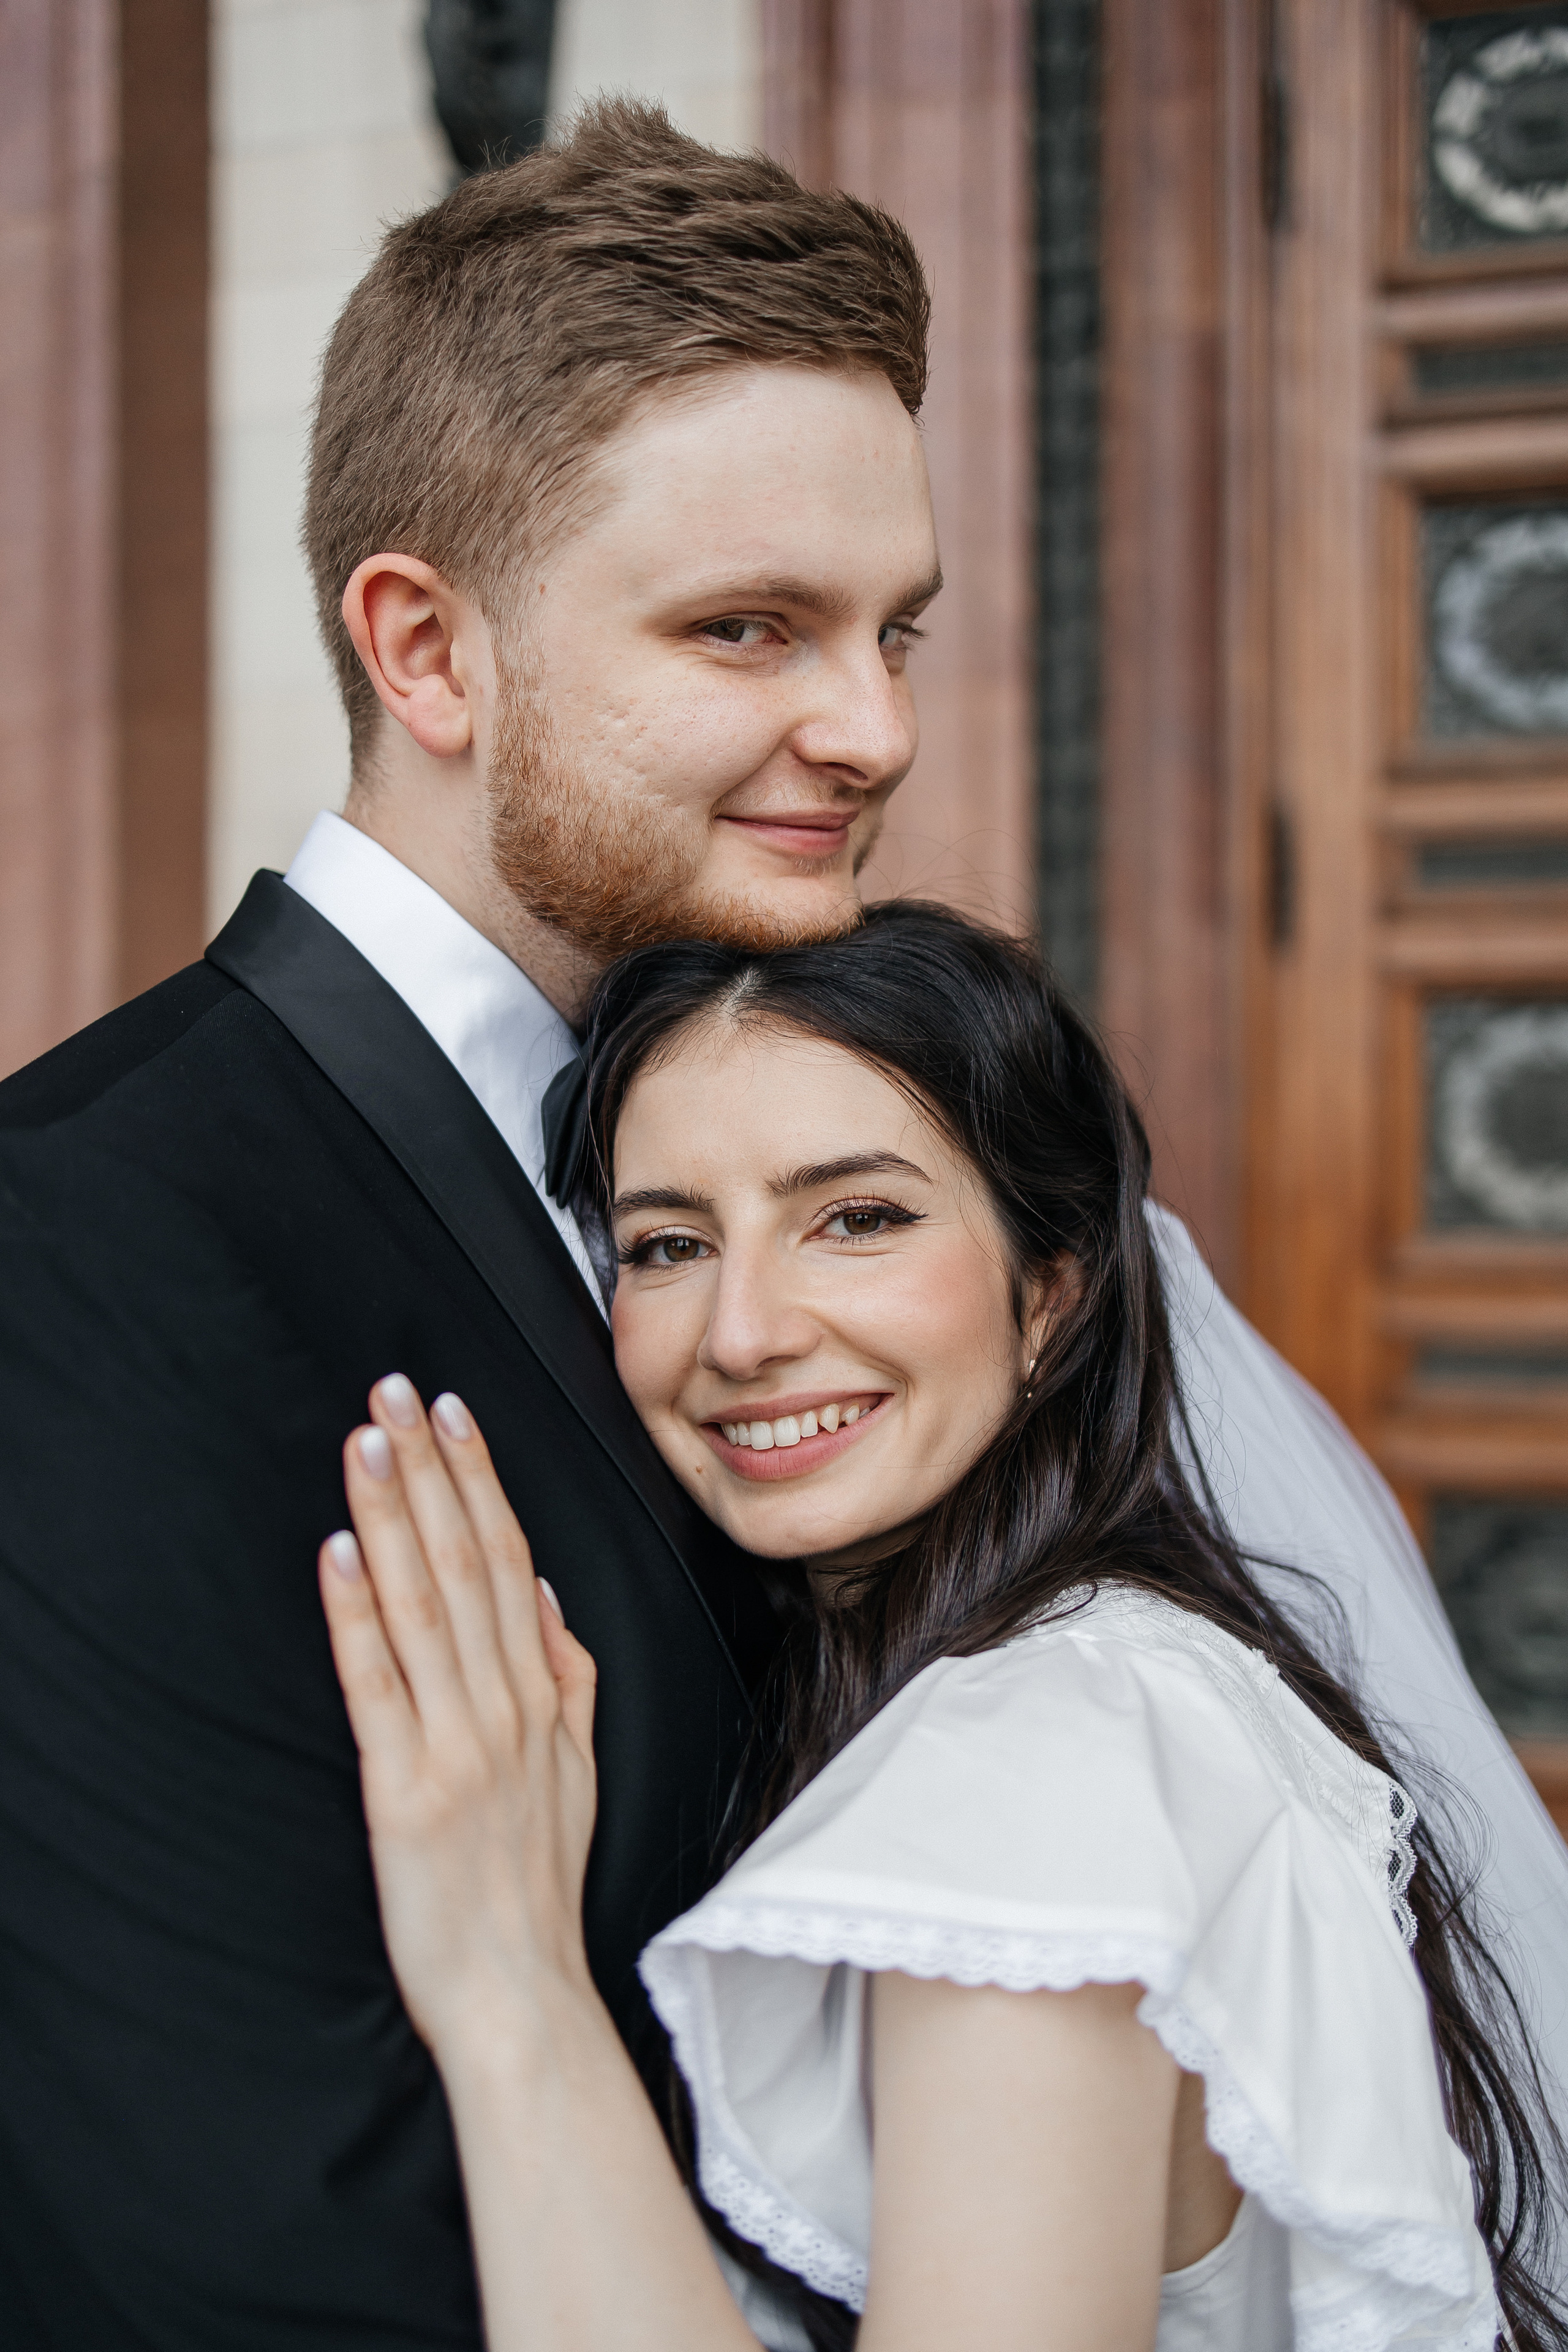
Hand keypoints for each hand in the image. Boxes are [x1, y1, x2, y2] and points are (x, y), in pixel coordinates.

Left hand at [319, 1376, 597, 2059]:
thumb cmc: (539, 1885)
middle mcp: (505, 1707)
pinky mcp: (405, 1791)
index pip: (508, 1559)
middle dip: (430, 1469)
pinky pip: (378, 1685)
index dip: (478, 1479)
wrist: (523, 1994)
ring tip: (366, 1443)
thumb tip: (538, 1591)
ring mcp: (457, 1745)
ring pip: (423, 1605)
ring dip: (392, 1516)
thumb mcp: (578, 1768)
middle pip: (466, 1561)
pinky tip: (338, 1554)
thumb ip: (565, 1673)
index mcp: (541, 1696)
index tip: (453, 1411)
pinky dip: (356, 1613)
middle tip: (397, 1391)